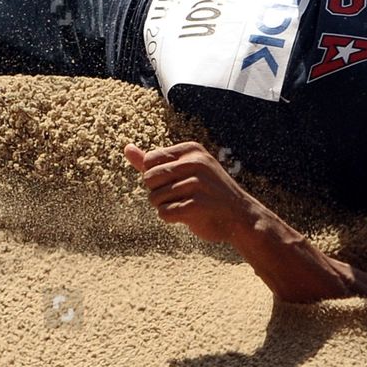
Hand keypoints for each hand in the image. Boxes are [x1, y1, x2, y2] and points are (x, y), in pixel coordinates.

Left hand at [124, 141, 255, 243]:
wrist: (240, 217)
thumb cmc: (207, 192)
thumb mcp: (184, 171)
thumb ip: (153, 161)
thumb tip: (126, 148)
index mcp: (191, 149)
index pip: (150, 161)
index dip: (156, 177)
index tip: (177, 181)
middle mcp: (195, 162)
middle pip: (149, 179)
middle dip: (158, 193)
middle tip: (182, 196)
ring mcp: (197, 184)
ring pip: (155, 198)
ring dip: (166, 207)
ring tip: (188, 205)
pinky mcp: (197, 205)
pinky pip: (164, 213)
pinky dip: (172, 218)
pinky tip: (189, 216)